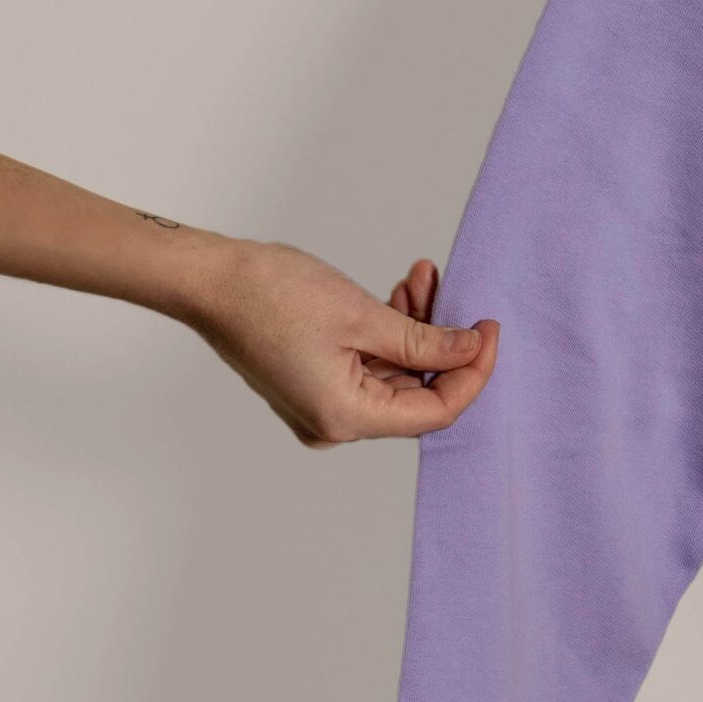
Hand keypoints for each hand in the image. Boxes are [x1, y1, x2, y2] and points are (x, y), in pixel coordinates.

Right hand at [182, 240, 498, 446]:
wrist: (211, 281)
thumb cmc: (271, 296)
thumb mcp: (363, 317)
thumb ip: (424, 341)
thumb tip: (473, 350)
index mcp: (345, 417)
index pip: (436, 411)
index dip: (473, 372)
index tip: (490, 331)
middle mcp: (335, 422)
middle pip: (418, 392)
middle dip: (443, 340)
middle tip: (453, 291)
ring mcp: (324, 403)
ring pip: (398, 371)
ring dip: (417, 327)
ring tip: (422, 279)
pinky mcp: (318, 381)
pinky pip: (372, 362)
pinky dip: (392, 329)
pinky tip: (402, 290)